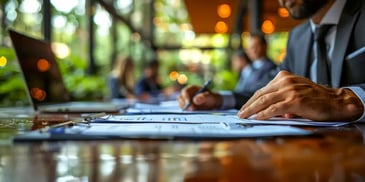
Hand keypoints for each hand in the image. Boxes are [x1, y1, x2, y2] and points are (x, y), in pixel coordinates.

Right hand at [177, 85, 222, 109]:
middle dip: (184, 104)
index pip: (185, 91)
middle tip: (191, 109)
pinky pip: (184, 110)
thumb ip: (204, 98)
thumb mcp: (210, 97)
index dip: (185, 97)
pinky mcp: (186, 107)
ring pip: (181, 105)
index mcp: (191, 88)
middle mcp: (186, 94)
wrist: (212, 104)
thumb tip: (195, 100)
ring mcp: (185, 101)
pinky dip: (187, 112)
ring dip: (186, 109)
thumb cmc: (211, 98)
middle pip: (180, 99)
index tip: (188, 103)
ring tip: (194, 111)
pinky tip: (193, 113)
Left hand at [237, 71, 363, 120]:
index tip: (244, 108)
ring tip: (244, 117)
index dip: (251, 100)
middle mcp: (285, 81)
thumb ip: (280, 99)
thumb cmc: (315, 99)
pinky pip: (275, 108)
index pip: (263, 90)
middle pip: (261, 94)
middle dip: (248, 105)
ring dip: (252, 110)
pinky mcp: (294, 100)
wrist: (335, 101)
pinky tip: (257, 118)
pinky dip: (264, 114)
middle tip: (240, 114)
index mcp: (283, 77)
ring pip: (265, 101)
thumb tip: (266, 111)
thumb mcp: (295, 93)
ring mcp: (290, 90)